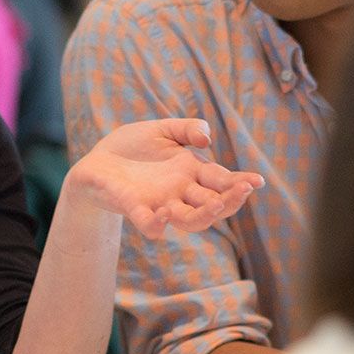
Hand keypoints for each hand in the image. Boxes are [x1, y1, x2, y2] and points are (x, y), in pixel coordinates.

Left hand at [66, 119, 262, 235]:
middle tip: (243, 191)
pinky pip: (148, 222)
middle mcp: (180, 192)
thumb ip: (187, 129)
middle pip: (212, 205)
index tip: (257, 181)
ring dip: (203, 217)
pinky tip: (162, 216)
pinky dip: (155, 224)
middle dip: (230, 200)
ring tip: (214, 208)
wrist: (96, 162)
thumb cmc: (132, 147)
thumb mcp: (162, 129)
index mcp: (191, 172)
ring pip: (189, 220)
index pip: (222, 181)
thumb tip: (207, 139)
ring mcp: (158, 203)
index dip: (240, 183)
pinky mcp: (133, 207)